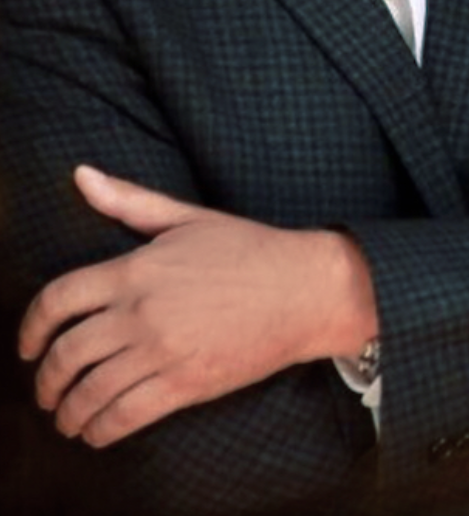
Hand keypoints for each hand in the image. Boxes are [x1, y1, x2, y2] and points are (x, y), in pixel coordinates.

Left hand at [19, 166, 376, 447]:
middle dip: (45, 380)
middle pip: (67, 354)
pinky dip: (100, 430)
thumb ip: (128, 201)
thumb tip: (80, 175)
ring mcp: (163, 350)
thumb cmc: (247, 248)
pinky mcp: (186, 384)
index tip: (28, 346)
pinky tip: (96, 431)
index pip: (59, 299)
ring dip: (68, 412)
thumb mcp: (186, 218)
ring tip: (66, 416)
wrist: (302, 289)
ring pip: (91, 391)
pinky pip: (125, 416)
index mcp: (136, 268)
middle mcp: (142, 312)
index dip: (31, 327)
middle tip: (45, 390)